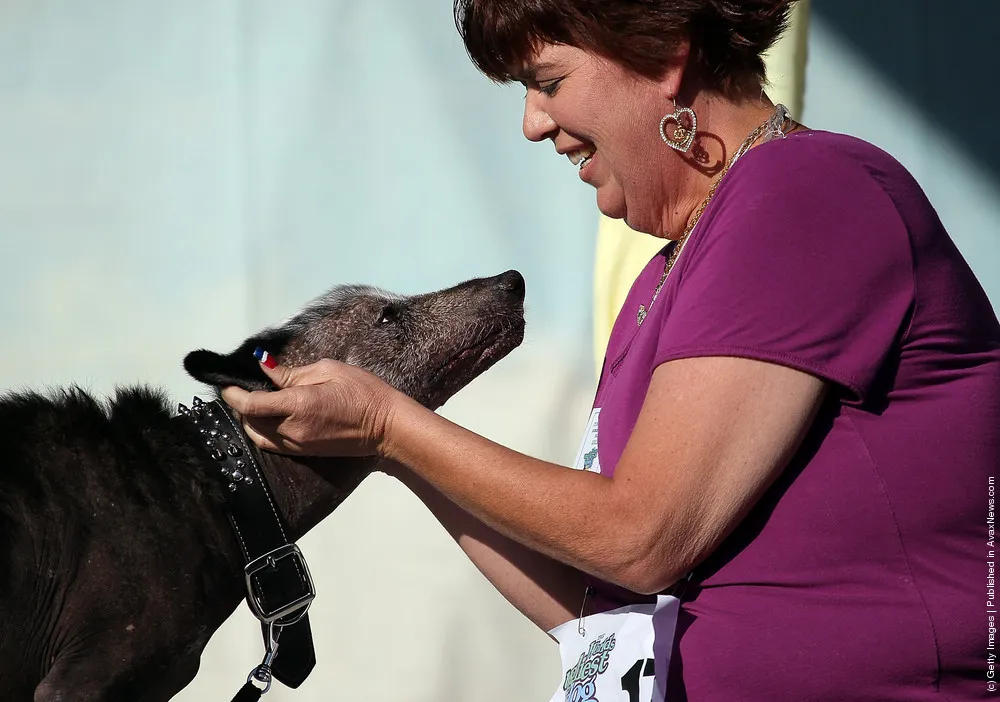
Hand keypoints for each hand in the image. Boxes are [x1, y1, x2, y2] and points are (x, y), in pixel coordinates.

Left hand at [221, 358, 397, 457]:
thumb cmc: (363, 391)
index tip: (227, 385)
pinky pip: (273, 445)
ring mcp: (298, 444)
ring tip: (255, 404)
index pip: (251, 404)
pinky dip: (263, 432)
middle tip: (242, 390)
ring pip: (259, 437)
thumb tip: (265, 366)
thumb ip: (292, 372)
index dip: (234, 395)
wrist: (385, 425)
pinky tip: (269, 419)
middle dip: (241, 406)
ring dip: (250, 421)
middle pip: (250, 422)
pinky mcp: (305, 452)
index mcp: (298, 405)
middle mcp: (293, 429)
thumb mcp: (328, 370)